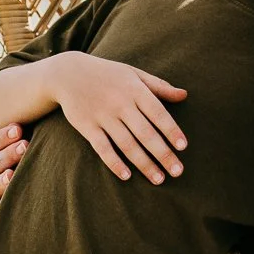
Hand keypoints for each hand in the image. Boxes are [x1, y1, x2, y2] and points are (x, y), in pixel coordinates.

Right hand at [48, 53, 188, 183]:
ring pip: (127, 144)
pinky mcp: (87, 127)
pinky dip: (114, 162)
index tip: (183, 147)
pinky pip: (102, 148)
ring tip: (158, 179)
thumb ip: (159, 86)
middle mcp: (120, 104)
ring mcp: (103, 116)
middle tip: (177, 172)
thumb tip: (184, 95)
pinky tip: (127, 176)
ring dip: (144, 163)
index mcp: (135, 89)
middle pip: (145, 133)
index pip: (158, 112)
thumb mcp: (134, 74)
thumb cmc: (108, 74)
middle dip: (163, 154)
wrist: (68, 73)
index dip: (171, 130)